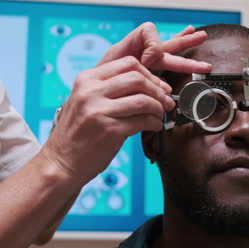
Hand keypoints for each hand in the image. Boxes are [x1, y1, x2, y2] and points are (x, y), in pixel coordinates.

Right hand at [41, 23, 210, 184]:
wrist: (61, 162)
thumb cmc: (79, 132)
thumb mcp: (85, 100)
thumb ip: (108, 87)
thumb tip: (147, 81)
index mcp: (86, 79)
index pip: (128, 63)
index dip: (150, 73)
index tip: (159, 86)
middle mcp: (90, 91)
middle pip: (137, 78)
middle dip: (158, 90)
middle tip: (166, 101)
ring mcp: (99, 111)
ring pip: (143, 99)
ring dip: (158, 108)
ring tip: (160, 115)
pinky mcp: (109, 130)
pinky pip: (143, 121)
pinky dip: (154, 123)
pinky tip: (154, 126)